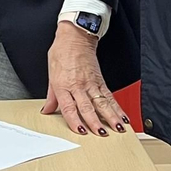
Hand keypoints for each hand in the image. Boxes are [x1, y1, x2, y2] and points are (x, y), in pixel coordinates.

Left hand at [41, 22, 130, 136]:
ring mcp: (91, 83)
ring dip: (111, 117)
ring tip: (117, 128)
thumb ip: (51, 95)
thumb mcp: (51, 73)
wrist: (75, 36)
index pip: (68, 107)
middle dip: (95, 122)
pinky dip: (117, 107)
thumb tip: (47, 110)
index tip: (80, 130)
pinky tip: (122, 116)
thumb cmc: (61, 52)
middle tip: (102, 134)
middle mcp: (78, 85)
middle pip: (87, 106)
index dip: (74, 120)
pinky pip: (109, 96)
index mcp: (63, 85)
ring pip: (102, 103)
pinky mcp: (100, 80)